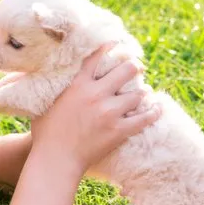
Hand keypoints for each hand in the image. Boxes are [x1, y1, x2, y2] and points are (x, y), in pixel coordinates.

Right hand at [30, 44, 159, 173]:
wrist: (55, 159)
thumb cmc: (45, 134)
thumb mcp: (46, 103)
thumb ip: (54, 87)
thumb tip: (48, 75)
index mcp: (78, 84)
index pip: (98, 57)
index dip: (111, 47)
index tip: (118, 44)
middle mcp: (96, 94)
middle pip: (127, 70)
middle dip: (135, 67)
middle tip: (137, 69)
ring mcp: (109, 112)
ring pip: (138, 93)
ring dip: (143, 91)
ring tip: (145, 91)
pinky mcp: (118, 131)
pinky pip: (144, 118)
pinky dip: (153, 112)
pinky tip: (158, 108)